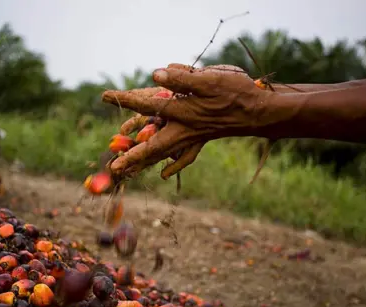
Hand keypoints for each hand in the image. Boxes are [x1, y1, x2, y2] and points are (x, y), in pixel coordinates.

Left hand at [101, 63, 269, 178]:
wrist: (260, 112)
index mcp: (183, 112)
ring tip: (128, 171)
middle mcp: (184, 128)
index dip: (126, 98)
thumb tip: (155, 73)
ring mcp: (193, 137)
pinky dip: (174, 165)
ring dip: (146, 162)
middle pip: (152, 146)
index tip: (104, 96)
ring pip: (165, 154)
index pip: (148, 103)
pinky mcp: (202, 139)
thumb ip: (181, 78)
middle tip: (114, 168)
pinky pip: (185, 156)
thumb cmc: (237, 93)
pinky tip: (165, 173)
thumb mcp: (209, 79)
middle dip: (132, 155)